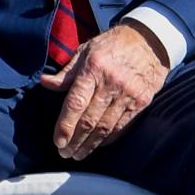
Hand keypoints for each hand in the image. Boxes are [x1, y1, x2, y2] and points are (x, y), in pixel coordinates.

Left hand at [40, 21, 169, 160]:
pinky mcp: (142, 101)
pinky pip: (122, 125)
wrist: (149, 40)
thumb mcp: (86, 50)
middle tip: (64, 153)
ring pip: (105, 127)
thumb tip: (45, 83)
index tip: (57, 141)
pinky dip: (108, 139)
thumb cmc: (112, 45)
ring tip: (78, 154)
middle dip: (75, 141)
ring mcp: (128, 93)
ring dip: (90, 144)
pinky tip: (98, 145)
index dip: (65, 126)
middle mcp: (111, 83)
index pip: (75, 103)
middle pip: (89, 120)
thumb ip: (67, 72)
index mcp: (93, 68)